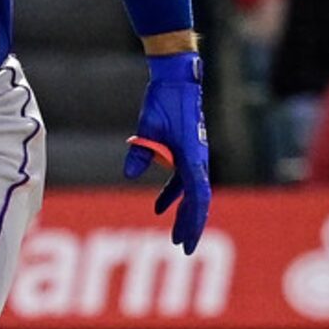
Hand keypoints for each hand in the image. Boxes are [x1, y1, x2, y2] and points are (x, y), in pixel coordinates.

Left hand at [124, 53, 210, 254]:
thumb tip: (129, 175)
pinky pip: (182, 179)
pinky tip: (159, 208)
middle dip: (191, 225)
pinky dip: (171, 194)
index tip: (184, 240)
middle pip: (198, 200)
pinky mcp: (187, 152)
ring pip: (192, 192)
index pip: (196, 197)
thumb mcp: (147, 127)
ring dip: (183, 213)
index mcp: (192, 157)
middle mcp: (198, 160)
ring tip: (174, 236)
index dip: (191, 220)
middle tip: (183, 248)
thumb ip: (140, 153)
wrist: (177, 80)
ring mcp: (195, 156)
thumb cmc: (164, 101)